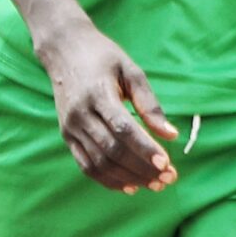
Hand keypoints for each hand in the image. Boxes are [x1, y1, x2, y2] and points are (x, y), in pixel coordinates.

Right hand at [39, 20, 178, 193]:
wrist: (64, 51)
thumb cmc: (104, 58)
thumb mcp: (132, 71)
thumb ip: (150, 104)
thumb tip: (171, 134)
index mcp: (98, 95)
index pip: (123, 129)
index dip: (145, 148)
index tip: (167, 163)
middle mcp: (79, 115)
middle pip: (112, 150)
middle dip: (142, 168)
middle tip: (169, 178)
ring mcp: (69, 128)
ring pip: (99, 162)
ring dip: (128, 177)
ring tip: (155, 184)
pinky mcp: (66, 136)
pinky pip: (85, 165)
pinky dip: (107, 179)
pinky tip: (129, 186)